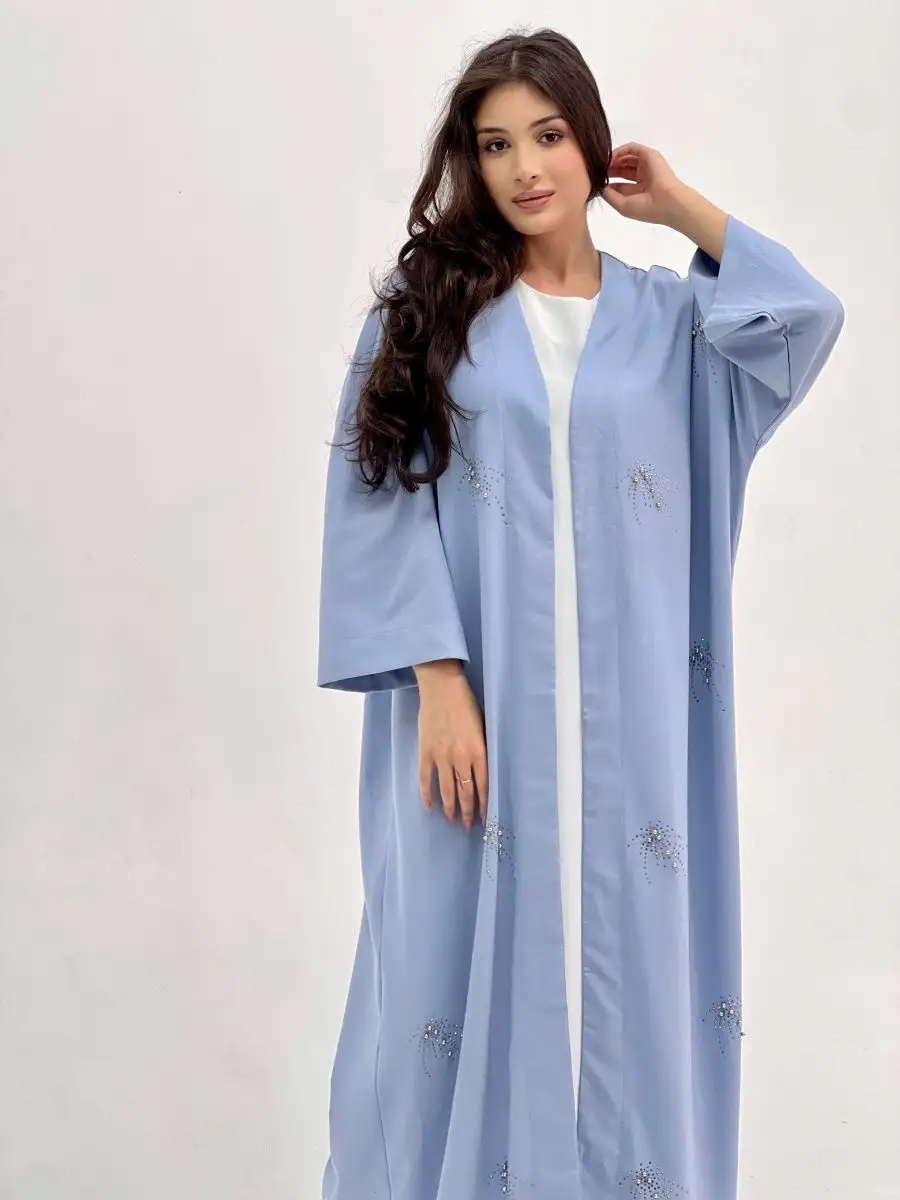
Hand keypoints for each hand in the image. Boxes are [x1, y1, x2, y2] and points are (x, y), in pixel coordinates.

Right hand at [415, 664, 487, 829]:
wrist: (442, 688)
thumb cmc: (466, 703)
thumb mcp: (483, 726)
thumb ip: (483, 749)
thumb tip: (483, 769)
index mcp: (478, 751)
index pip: (483, 785)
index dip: (484, 804)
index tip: (485, 818)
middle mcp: (461, 757)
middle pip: (465, 792)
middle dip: (467, 811)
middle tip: (467, 825)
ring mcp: (441, 756)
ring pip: (446, 789)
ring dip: (450, 807)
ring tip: (451, 819)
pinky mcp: (425, 751)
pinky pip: (425, 778)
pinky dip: (427, 793)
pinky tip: (429, 805)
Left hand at [601, 142, 685, 225]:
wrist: (667, 201)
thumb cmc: (647, 207)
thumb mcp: (622, 205)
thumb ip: (609, 196)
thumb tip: (600, 187)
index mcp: (639, 191)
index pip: (620, 184)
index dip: (608, 182)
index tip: (596, 182)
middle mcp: (643, 177)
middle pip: (622, 169)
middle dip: (609, 169)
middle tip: (597, 170)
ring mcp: (647, 166)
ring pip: (626, 158)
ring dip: (613, 160)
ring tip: (601, 163)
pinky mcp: (649, 155)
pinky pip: (632, 149)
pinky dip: (620, 151)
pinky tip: (610, 157)